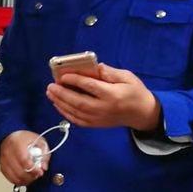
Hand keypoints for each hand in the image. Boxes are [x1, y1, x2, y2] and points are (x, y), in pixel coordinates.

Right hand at [0, 130, 46, 185]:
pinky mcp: (2, 167)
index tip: (40, 172)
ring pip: (14, 177)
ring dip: (25, 180)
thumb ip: (44, 154)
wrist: (10, 137)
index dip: (33, 169)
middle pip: (19, 171)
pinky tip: (25, 179)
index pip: (24, 160)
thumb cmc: (25, 139)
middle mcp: (8, 152)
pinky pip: (10, 179)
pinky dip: (19, 181)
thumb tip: (44, 167)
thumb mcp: (39, 141)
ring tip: (32, 177)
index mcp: (17, 144)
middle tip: (37, 175)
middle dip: (30, 176)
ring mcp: (4, 161)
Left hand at [45, 63, 161, 130]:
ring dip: (61, 103)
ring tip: (51, 93)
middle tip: (51, 86)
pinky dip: (66, 113)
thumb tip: (94, 66)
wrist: (142, 113)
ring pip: (76, 112)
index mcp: (112, 94)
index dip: (75, 80)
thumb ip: (110, 72)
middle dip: (63, 94)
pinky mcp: (96, 125)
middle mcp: (104, 108)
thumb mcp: (127, 77)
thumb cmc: (135, 92)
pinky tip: (58, 105)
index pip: (90, 86)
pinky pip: (78, 121)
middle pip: (79, 102)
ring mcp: (99, 119)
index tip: (63, 75)